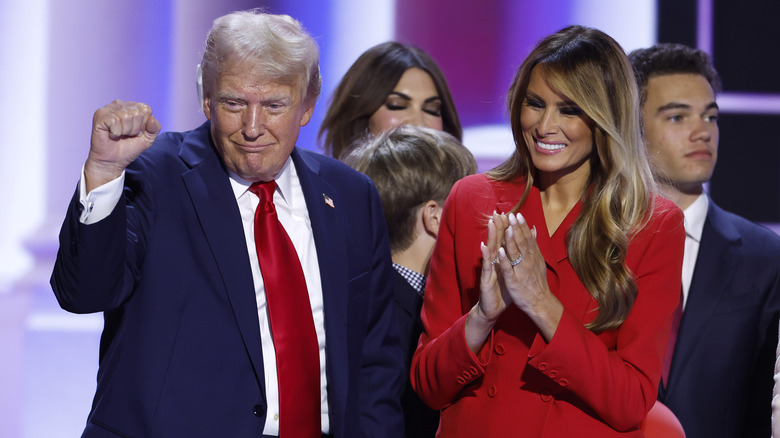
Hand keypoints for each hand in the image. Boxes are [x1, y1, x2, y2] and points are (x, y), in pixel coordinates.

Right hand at [84, 100, 160, 191]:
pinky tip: (111, 134)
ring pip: (126, 116)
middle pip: (137, 113)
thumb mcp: (148, 139)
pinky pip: (114, 121)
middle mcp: (121, 104)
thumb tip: (152, 118)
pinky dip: (115, 132)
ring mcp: (109, 108)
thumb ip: (155, 129)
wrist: (113, 161)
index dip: (144, 125)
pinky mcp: (99, 114)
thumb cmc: (128, 148)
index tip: (136, 133)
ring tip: (119, 135)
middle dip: (134, 129)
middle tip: (126, 135)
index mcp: (133, 107)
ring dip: (124, 131)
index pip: (146, 109)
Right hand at [465, 212, 510, 351]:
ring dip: (490, 236)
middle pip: (496, 241)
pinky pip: (486, 266)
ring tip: (491, 222)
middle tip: (498, 212)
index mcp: (501, 260)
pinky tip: (484, 247)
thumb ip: (515, 259)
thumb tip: (522, 248)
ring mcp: (488, 269)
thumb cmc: (503, 290)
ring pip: (490, 250)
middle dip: (497, 226)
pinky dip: (486, 257)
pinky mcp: (485, 279)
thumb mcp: (511, 272)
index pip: (504, 241)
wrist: (492, 307)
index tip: (508, 213)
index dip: (506, 227)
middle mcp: (494, 262)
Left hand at [497, 212, 561, 340]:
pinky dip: (505, 260)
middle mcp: (528, 261)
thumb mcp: (538, 261)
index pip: (528, 238)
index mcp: (534, 256)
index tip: (518, 214)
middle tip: (511, 215)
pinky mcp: (514, 281)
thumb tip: (534, 229)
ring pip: (516, 253)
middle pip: (522, 242)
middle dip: (516, 229)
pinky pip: (508, 269)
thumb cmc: (537, 281)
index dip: (522, 226)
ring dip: (511, 240)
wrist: (540, 302)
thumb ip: (534, 245)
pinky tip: (500, 251)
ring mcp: (521, 271)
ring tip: (507, 228)